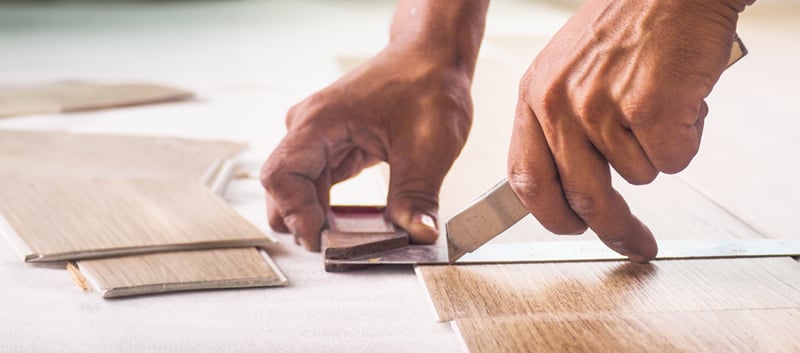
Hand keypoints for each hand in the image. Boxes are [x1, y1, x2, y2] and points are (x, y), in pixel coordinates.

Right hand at [261, 44, 474, 250]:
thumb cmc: (427, 83)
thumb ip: (418, 194)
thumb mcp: (429, 145)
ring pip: (298, 190)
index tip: (323, 240)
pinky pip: (318, 186)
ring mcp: (319, 138)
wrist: (433, 56)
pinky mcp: (333, 147)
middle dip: (303, 221)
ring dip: (317, 217)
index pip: (281, 176)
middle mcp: (310, 129)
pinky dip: (329, 209)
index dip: (295, 213)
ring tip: (349, 241)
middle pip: (282, 188)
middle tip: (338, 248)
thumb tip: (418, 234)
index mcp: (320, 121)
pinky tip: (353, 225)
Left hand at [508, 0, 752, 261]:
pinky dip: (686, 140)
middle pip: (583, 197)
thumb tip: (572, 184)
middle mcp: (559, 105)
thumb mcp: (568, 71)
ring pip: (637, 176)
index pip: (526, 178)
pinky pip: (671, 161)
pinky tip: (680, 101)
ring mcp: (601, 108)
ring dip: (657, 152)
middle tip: (634, 241)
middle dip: (613, 229)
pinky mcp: (646, 109)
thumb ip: (562, 125)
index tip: (571, 228)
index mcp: (534, 97)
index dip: (550, 214)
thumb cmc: (628, 25)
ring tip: (660, 105)